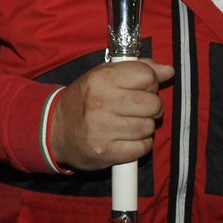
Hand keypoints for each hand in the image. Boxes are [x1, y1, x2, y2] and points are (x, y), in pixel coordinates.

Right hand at [49, 60, 173, 171]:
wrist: (54, 129)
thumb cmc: (84, 100)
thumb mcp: (103, 75)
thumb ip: (137, 69)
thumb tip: (168, 71)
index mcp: (101, 79)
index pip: (146, 76)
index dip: (151, 82)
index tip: (142, 88)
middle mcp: (101, 103)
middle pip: (152, 104)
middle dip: (153, 107)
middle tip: (141, 109)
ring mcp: (103, 129)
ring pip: (148, 127)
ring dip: (145, 127)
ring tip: (130, 124)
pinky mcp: (105, 152)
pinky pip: (142, 148)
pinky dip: (140, 145)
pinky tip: (128, 139)